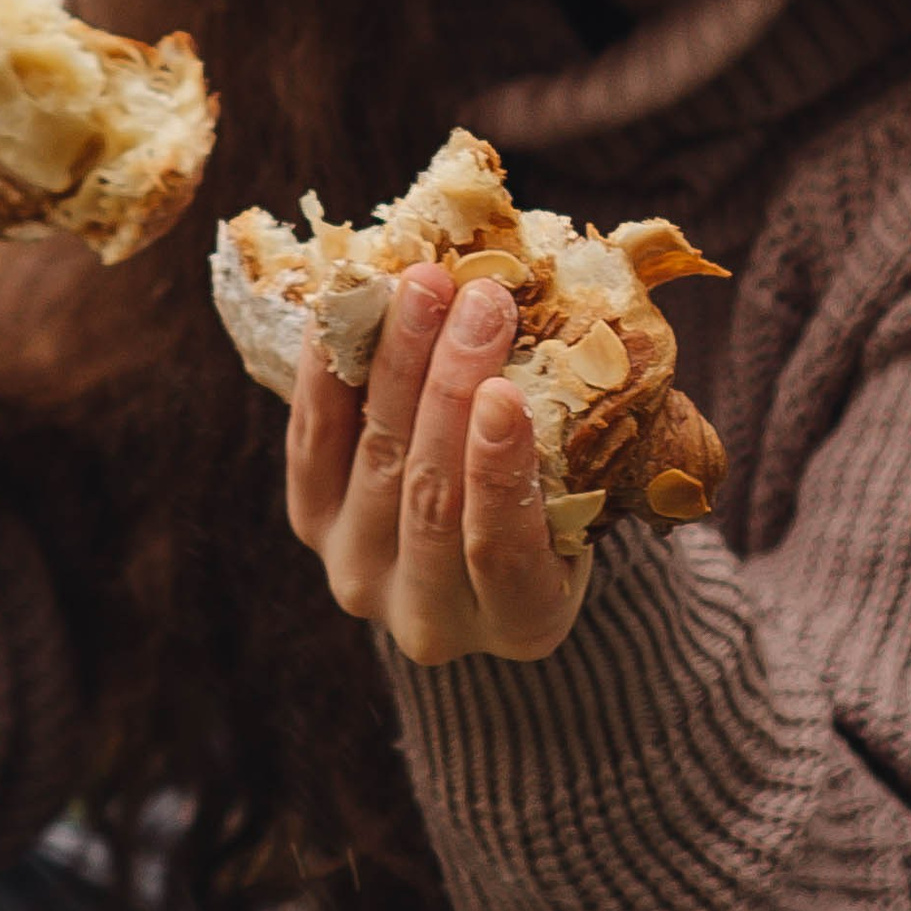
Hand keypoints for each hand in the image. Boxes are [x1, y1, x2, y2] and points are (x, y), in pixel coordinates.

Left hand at [286, 266, 591, 666]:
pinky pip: (311, 440)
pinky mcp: (312, 523)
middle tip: (481, 300)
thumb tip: (600, 326)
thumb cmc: (561, 504)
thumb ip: (583, 441)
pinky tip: (349, 307)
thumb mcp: (589, 493)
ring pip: (376, 458)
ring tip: (428, 287)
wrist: (480, 540)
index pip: (503, 554)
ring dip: (399, 361)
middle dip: (453, 385)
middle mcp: (431, 620)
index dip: (499, 474)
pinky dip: (329, 370)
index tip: (505, 393)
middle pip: (430, 494)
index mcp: (523, 623)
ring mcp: (360, 576)